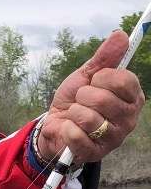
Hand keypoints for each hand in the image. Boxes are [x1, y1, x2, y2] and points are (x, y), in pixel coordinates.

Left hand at [37, 31, 144, 164]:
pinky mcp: (97, 153)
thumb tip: (121, 35)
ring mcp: (114, 138)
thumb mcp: (87, 75)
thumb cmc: (75, 100)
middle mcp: (129, 118)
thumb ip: (104, 58)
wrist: (56, 124)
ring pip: (89, 117)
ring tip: (75, 115)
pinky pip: (77, 135)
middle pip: (103, 99)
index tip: (95, 80)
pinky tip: (70, 129)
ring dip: (74, 112)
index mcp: (132, 97)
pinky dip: (67, 128)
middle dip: (83, 96)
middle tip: (81, 101)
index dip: (103, 77)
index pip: (124, 80)